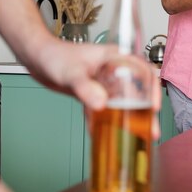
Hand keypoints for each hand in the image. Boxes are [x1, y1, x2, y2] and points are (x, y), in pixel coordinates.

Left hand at [30, 41, 161, 139]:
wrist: (36, 58)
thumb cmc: (54, 55)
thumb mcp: (72, 72)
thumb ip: (85, 87)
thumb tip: (101, 104)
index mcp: (115, 58)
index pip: (143, 71)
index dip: (153, 89)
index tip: (154, 106)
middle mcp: (113, 70)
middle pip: (137, 90)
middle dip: (146, 111)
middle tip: (151, 129)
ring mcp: (103, 82)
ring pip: (122, 102)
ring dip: (130, 119)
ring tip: (137, 136)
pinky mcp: (93, 92)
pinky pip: (104, 109)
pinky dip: (105, 122)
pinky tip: (106, 135)